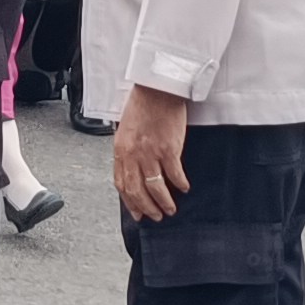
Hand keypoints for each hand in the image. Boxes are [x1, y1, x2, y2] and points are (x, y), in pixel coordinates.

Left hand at [111, 82, 192, 220]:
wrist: (158, 88)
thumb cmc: (143, 104)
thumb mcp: (125, 129)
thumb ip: (128, 150)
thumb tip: (132, 168)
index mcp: (121, 150)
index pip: (122, 184)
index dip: (130, 203)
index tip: (137, 213)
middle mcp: (133, 155)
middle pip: (137, 191)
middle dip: (146, 208)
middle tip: (156, 216)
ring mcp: (151, 153)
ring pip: (155, 188)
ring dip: (163, 202)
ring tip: (170, 209)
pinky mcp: (168, 149)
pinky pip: (174, 174)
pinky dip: (180, 184)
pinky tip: (184, 188)